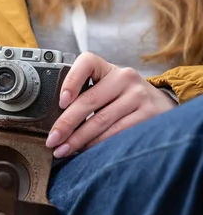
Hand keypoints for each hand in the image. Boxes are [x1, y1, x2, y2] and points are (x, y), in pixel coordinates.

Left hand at [46, 52, 177, 157]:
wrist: (162, 105)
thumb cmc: (123, 98)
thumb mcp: (106, 89)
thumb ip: (85, 96)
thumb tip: (55, 122)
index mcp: (108, 68)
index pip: (86, 63)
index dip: (71, 81)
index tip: (60, 102)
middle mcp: (124, 78)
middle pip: (88, 100)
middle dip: (66, 124)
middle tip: (52, 140)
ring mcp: (138, 96)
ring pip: (101, 121)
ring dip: (78, 139)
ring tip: (63, 150)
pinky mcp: (149, 115)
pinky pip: (117, 133)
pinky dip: (98, 144)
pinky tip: (86, 151)